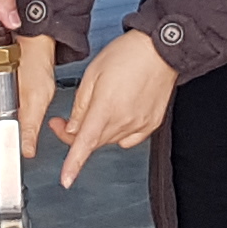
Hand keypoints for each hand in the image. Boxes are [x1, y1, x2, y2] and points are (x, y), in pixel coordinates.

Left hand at [53, 30, 179, 188]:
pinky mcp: (152, 124)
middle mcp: (124, 120)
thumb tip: (72, 128)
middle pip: (93, 142)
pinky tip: (117, 116)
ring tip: (98, 108)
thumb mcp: (93, 73)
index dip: (73, 164)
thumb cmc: (128, 54)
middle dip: (75, 135)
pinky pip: (129, 139)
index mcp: (106, 107)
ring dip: (97, 132)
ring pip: (110, 140)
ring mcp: (140, 124)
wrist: (162, 48)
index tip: (66, 179)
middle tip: (64, 122)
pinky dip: (118, 132)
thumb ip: (80, 105)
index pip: (85, 144)